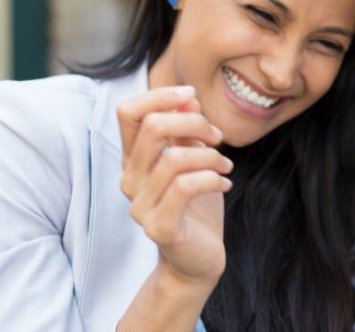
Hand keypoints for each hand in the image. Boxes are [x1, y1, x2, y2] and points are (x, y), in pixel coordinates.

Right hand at [117, 86, 233, 287]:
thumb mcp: (193, 160)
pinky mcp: (159, 226)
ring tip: (226, 167)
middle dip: (194, 123)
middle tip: (218, 138)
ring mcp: (140, 205)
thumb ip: (185, 131)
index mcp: (134, 159)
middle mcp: (130, 179)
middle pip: (153, 127)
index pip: (128, 112)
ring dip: (211, 156)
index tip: (193, 98)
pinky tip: (226, 185)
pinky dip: (212, 179)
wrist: (197, 258)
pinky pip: (184, 187)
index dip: (160, 96)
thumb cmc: (196, 205)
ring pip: (175, 159)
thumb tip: (188, 99)